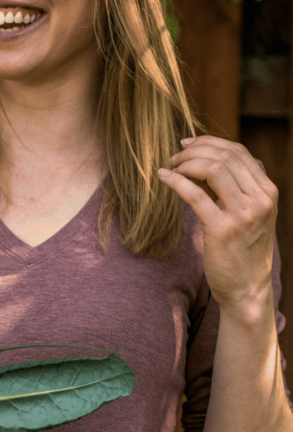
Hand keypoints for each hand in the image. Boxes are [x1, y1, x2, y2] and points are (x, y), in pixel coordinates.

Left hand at [158, 136, 278, 315]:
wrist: (247, 288)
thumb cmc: (243, 250)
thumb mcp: (250, 215)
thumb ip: (235, 189)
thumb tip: (205, 162)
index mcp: (268, 192)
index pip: (239, 152)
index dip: (210, 142)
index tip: (188, 144)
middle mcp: (260, 200)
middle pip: (225, 156)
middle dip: (195, 151)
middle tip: (175, 157)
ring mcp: (244, 215)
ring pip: (213, 170)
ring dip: (186, 164)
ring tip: (171, 168)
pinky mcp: (222, 230)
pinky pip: (196, 195)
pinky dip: (176, 182)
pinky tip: (163, 178)